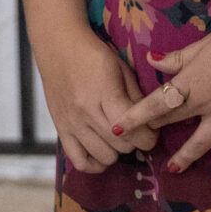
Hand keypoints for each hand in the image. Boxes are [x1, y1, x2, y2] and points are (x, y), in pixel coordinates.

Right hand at [36, 32, 157, 173]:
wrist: (58, 46)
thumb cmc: (93, 55)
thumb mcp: (121, 69)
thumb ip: (136, 97)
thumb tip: (150, 123)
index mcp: (104, 93)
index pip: (133, 129)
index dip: (149, 137)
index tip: (152, 132)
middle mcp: (86, 112)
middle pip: (121, 145)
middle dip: (136, 143)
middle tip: (138, 132)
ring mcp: (71, 123)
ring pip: (104, 156)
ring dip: (118, 152)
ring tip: (120, 139)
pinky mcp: (61, 129)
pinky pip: (79, 161)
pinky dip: (94, 164)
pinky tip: (103, 153)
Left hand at [125, 15, 210, 180]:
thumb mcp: (205, 44)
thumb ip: (178, 58)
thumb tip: (151, 60)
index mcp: (191, 82)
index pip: (156, 102)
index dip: (135, 116)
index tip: (116, 128)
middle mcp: (205, 105)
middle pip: (174, 121)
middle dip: (154, 133)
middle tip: (138, 145)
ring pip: (201, 143)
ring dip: (184, 158)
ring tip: (171, 169)